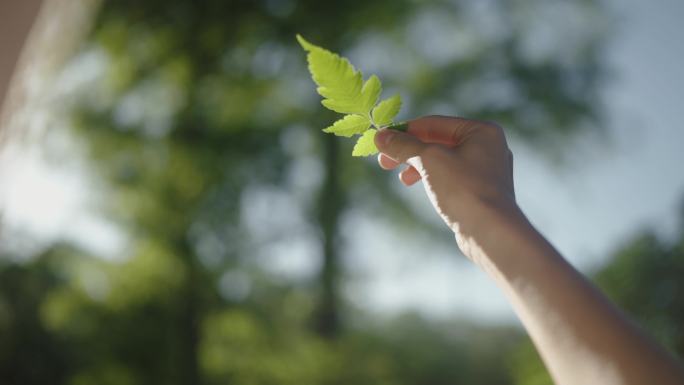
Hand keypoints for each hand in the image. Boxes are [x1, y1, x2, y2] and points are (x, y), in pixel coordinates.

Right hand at [375, 115, 518, 260]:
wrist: (491, 231)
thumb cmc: (463, 189)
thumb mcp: (429, 161)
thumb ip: (404, 146)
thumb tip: (380, 137)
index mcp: (481, 131)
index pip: (434, 123)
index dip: (404, 131)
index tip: (381, 140)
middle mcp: (488, 146)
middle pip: (439, 142)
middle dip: (409, 151)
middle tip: (384, 161)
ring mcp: (486, 170)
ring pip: (443, 160)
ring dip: (418, 166)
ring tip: (402, 179)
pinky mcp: (481, 190)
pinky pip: (451, 176)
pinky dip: (432, 178)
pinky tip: (420, 187)